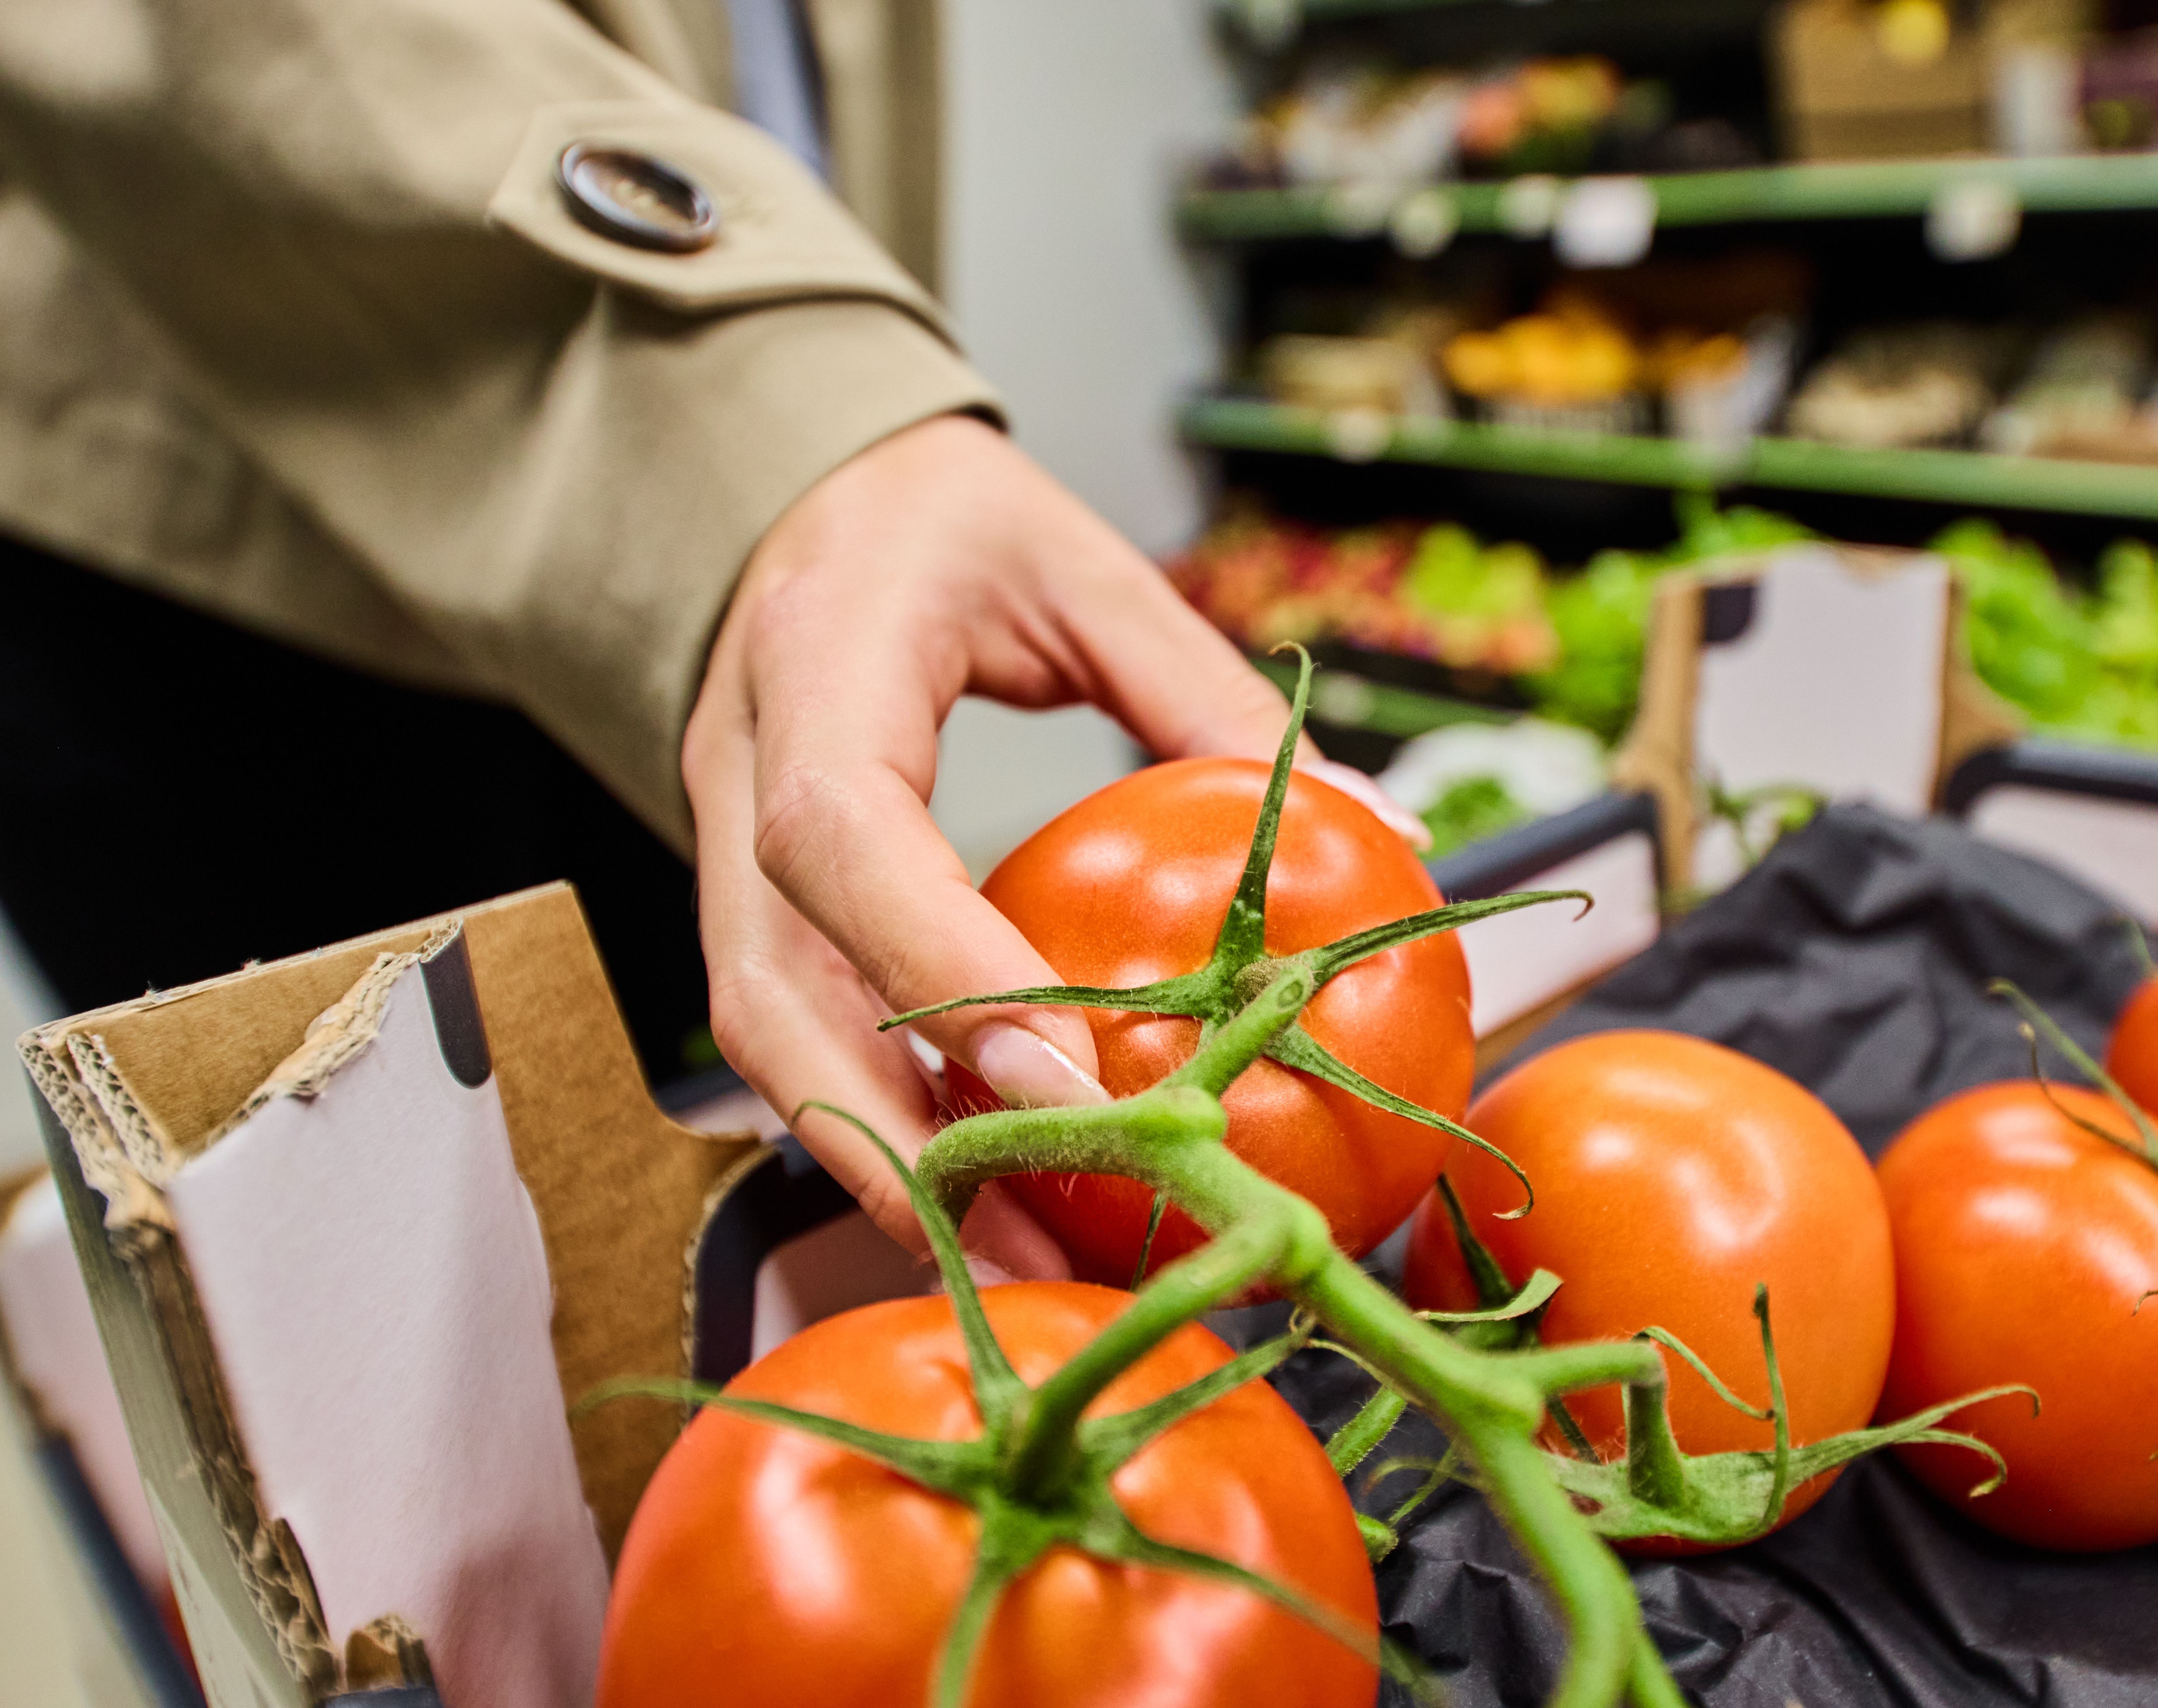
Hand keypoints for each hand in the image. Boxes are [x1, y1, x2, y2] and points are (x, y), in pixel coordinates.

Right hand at [682, 415, 1303, 1278]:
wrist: (799, 491)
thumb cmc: (941, 518)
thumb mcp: (1085, 573)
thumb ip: (1205, 698)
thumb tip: (1375, 822)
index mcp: (821, 659)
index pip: (842, 834)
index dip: (939, 966)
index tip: (1061, 1073)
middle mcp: (742, 764)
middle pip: (766, 991)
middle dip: (890, 1136)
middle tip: (1027, 1244)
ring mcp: (724, 839)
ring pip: (765, 1038)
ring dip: (883, 1162)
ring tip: (1013, 1258)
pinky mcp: (752, 893)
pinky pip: (798, 1029)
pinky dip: (882, 1120)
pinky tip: (974, 1187)